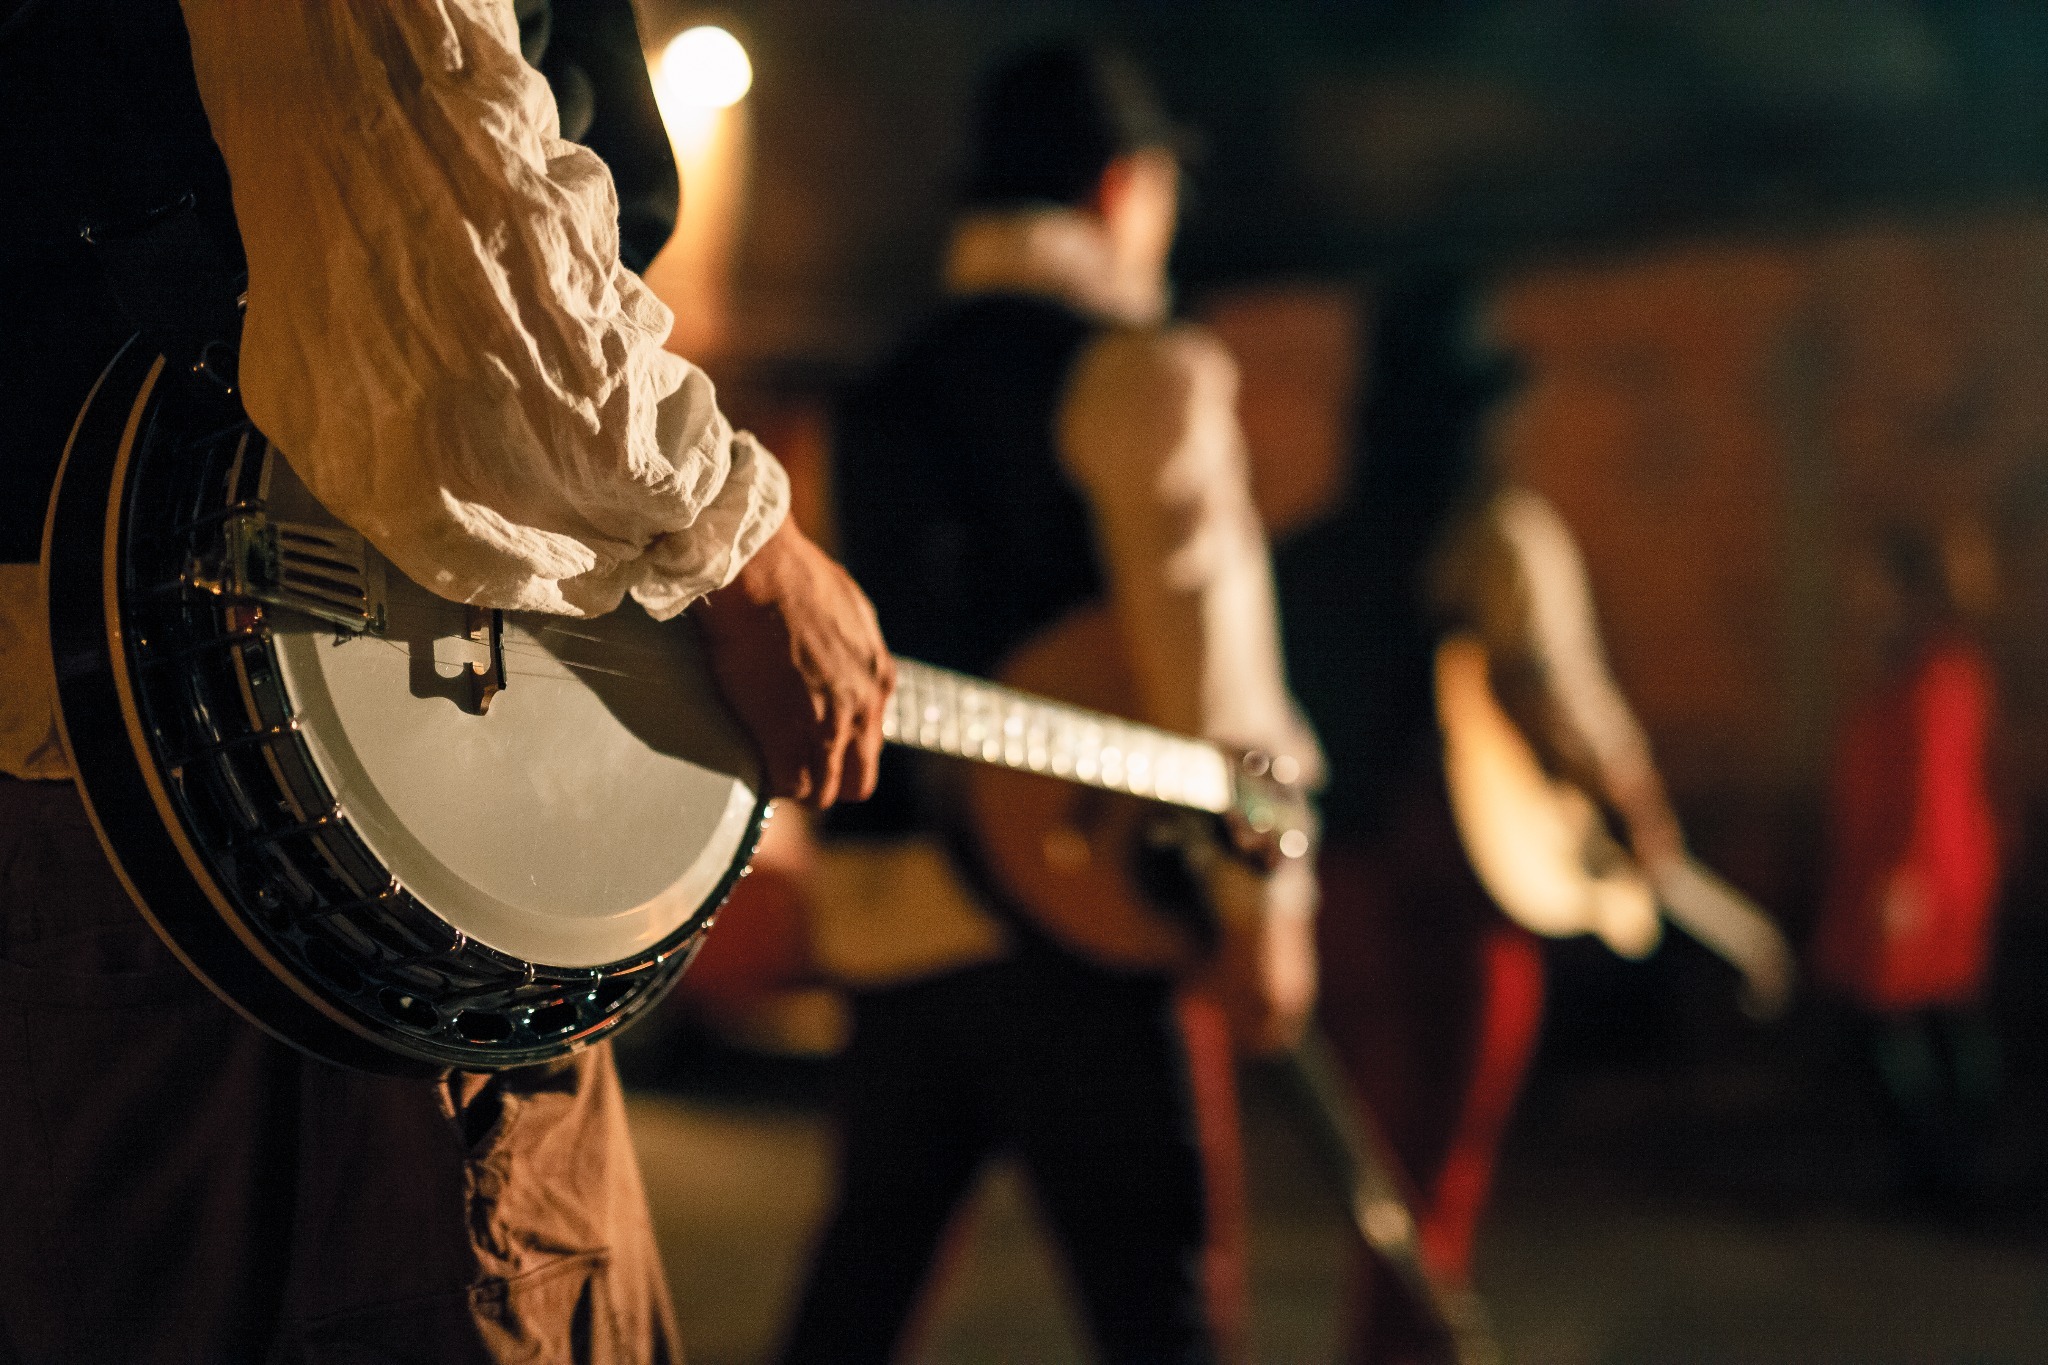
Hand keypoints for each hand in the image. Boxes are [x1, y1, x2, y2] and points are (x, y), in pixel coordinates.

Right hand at [693, 519, 894, 807]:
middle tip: (794, 768)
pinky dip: (767, 781)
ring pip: (819, 791)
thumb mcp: (851, 611)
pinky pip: (783, 784)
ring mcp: (825, 728)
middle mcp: (862, 710)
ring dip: (795, 784)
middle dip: (826, 780)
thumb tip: (844, 662)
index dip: (842, 752)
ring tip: (766, 767)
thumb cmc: (795, 574)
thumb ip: (854, 651)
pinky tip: (751, 764)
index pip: (871, 746)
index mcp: (879, 681)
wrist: (759, 570)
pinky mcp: (784, 736)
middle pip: (855, 781)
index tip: (816, 747)